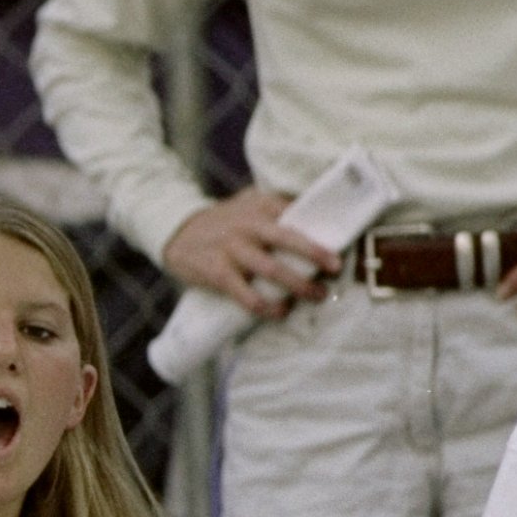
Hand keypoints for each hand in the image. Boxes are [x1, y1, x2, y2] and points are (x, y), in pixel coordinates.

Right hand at [163, 187, 337, 318]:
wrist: (176, 231)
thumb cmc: (224, 222)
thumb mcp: (247, 205)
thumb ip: (277, 208)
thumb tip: (320, 220)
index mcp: (259, 206)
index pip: (296, 214)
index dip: (320, 230)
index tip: (340, 245)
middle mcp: (247, 225)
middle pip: (288, 239)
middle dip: (316, 255)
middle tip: (336, 269)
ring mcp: (231, 249)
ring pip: (272, 269)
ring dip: (299, 285)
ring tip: (317, 295)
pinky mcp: (216, 272)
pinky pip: (247, 294)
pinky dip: (267, 306)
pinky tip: (281, 311)